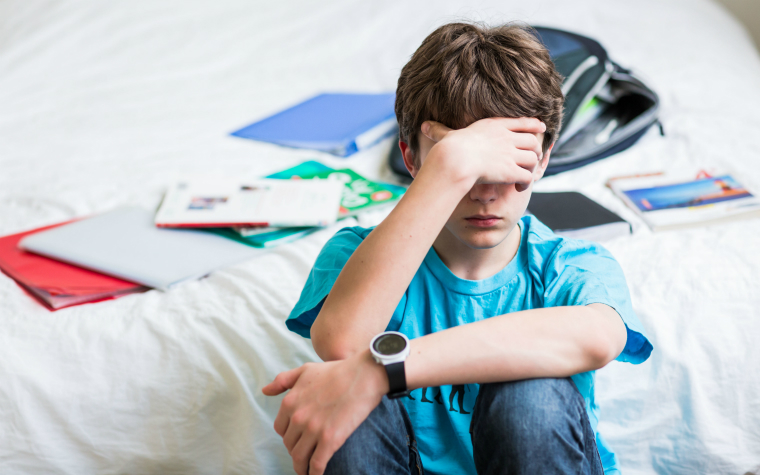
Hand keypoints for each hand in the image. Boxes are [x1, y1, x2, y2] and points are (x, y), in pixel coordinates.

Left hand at [262, 351, 387, 474]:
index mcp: (290, 402)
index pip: (281, 429)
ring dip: (302, 468)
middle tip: (306, 454)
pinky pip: (317, 464)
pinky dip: (315, 473)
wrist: (363, 375)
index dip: (289, 436)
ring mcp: (314, 429)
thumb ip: (283, 380)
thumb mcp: (305, 370)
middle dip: (296, 451)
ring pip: (300, 458)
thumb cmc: (336, 371)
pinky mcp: (330, 439)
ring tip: (307, 471)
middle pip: (290, 445)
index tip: (298, 439)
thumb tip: (265, 391)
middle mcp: (298, 417)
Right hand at [421, 117, 544, 191]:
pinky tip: (519, 188)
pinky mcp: (513, 171)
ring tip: (524, 177)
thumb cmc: (448, 149)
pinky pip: (528, 176)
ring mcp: (511, 154)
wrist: (455, 161)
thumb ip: (440, 131)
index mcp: (495, 125)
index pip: (523, 121)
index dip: (534, 125)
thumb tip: (424, 126)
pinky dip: (526, 183)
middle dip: (534, 150)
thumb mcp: (447, 136)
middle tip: (531, 160)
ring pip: (533, 159)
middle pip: (532, 141)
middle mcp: (507, 138)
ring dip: (531, 168)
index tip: (541, 128)